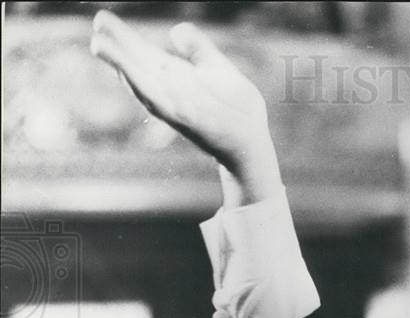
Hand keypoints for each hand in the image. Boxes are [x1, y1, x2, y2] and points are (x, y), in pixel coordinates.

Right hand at [90, 10, 281, 203]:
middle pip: (138, 67)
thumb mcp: (218, 70)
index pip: (144, 55)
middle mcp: (171, 93)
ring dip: (122, 65)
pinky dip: (144, 89)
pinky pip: (160, 102)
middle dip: (116, 49)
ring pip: (143, 83)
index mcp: (177, 78)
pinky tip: (128, 74)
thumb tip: (174, 29)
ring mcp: (177, 106)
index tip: (102, 20)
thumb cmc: (235, 108)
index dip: (123, 38)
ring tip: (101, 45)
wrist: (250, 144)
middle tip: (96, 26)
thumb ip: (199, 49)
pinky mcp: (187, 119)